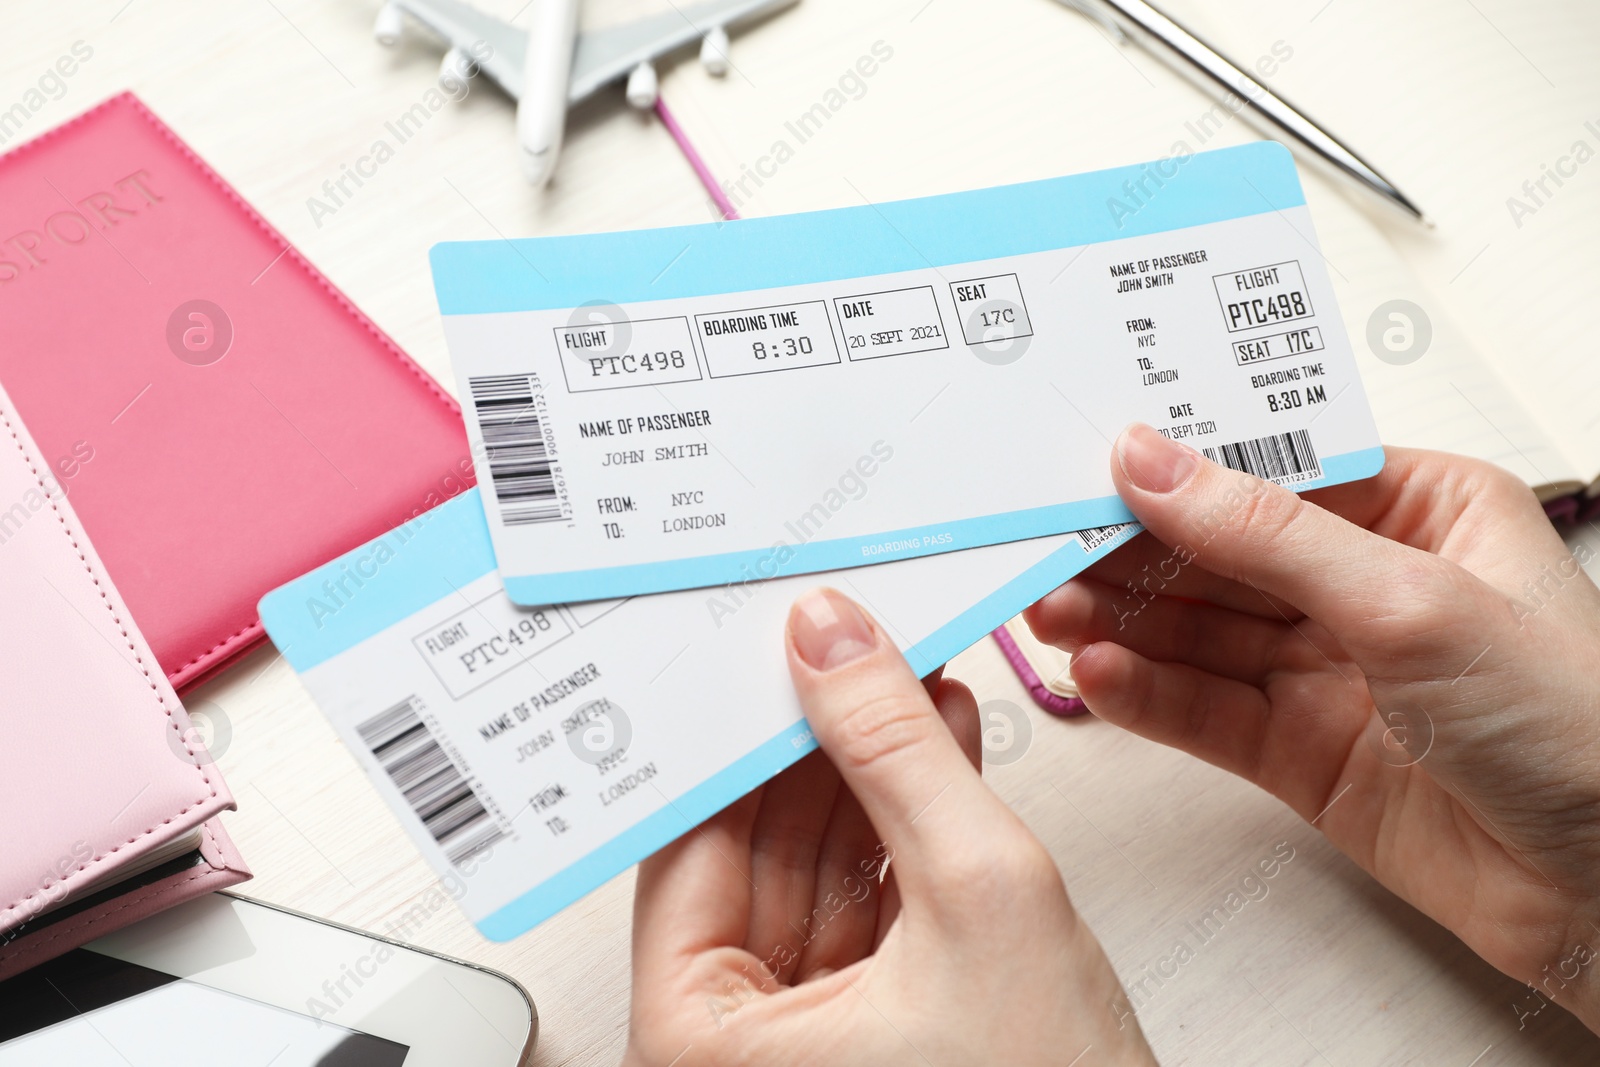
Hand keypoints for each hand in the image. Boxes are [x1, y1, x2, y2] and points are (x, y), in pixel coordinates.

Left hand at [624, 588, 1157, 1065]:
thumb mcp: (977, 895)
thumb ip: (897, 754)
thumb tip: (834, 643)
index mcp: (700, 1043)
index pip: (692, 840)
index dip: (739, 729)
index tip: (768, 645)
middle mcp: (731, 1049)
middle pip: (754, 848)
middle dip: (816, 739)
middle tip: (849, 641)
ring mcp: (800, 1042)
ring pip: (815, 866)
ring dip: (869, 771)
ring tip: (907, 673)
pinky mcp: (866, 1030)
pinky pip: (864, 902)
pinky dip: (903, 828)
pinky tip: (938, 742)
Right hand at [1026, 424, 1599, 1031]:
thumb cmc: (1579, 729)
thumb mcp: (1411, 600)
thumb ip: (1266, 535)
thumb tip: (1156, 465)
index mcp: (1421, 510)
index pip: (1272, 471)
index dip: (1180, 469)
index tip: (1090, 465)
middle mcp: (1369, 584)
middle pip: (1221, 553)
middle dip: (1132, 553)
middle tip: (1045, 547)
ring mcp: (1331, 671)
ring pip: (1200, 632)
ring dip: (1122, 623)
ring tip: (1050, 613)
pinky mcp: (1302, 752)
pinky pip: (1205, 710)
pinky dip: (1147, 693)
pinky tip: (1097, 675)